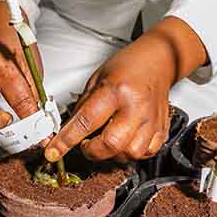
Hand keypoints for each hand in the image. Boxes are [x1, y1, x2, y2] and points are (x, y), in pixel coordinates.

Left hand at [45, 16, 207, 161]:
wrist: (159, 62)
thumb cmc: (129, 66)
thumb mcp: (97, 79)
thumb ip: (83, 106)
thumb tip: (69, 131)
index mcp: (116, 91)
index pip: (86, 122)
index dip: (66, 141)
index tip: (54, 152)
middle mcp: (136, 107)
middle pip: (111, 145)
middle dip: (92, 152)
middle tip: (86, 145)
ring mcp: (152, 120)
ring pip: (130, 154)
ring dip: (114, 154)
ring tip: (108, 141)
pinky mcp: (162, 129)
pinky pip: (146, 153)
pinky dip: (132, 153)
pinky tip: (126, 141)